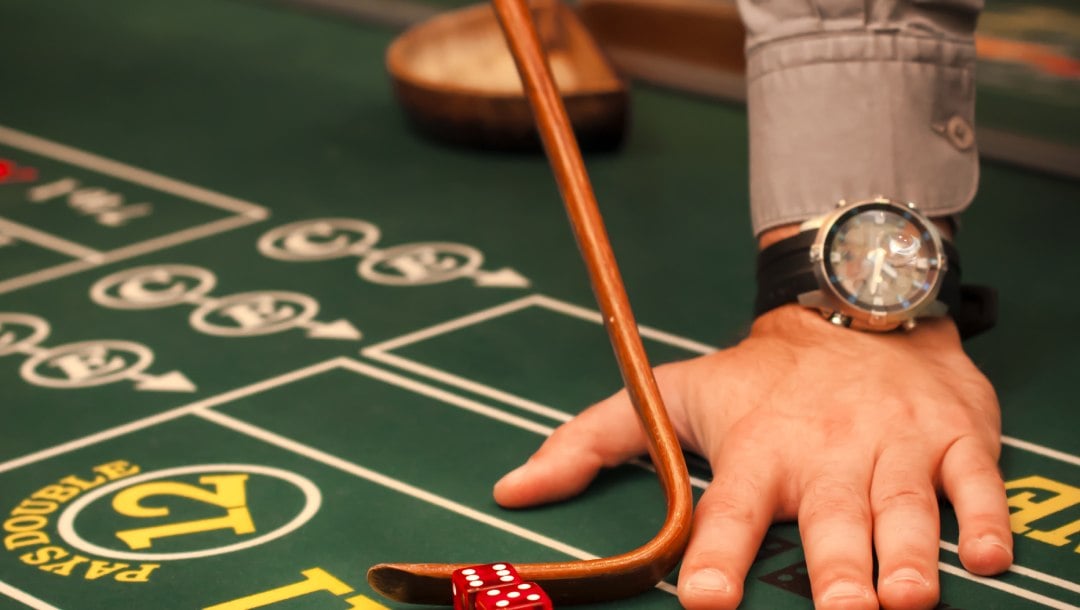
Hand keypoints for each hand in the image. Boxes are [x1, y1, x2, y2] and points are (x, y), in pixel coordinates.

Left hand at [493, 305, 1012, 609]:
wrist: (858, 310)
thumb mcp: (672, 396)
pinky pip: (974, 483)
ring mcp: (893, 446)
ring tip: (901, 597)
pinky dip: (985, 519)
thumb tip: (510, 490)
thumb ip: (591, 441)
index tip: (708, 600)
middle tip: (839, 608)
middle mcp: (823, 454)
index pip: (730, 511)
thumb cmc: (763, 376)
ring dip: (905, 554)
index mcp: (756, 450)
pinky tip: (986, 556)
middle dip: (834, 568)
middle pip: (829, 521)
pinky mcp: (953, 439)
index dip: (718, 557)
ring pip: (903, 508)